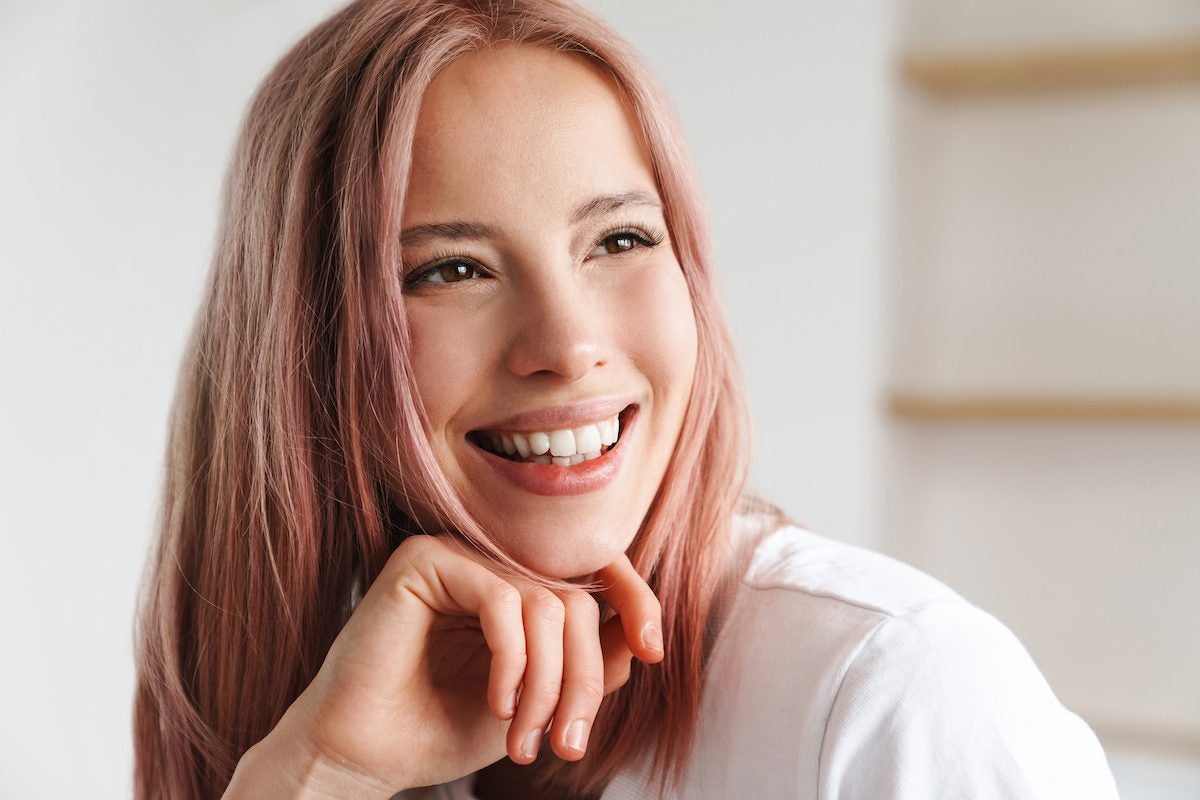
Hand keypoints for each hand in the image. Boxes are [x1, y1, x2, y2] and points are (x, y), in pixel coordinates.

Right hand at [258, 534, 663, 793]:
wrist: (363, 755)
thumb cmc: (441, 727)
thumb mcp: (535, 702)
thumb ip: (584, 666)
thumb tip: (639, 639)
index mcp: (517, 587)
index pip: (594, 574)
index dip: (635, 602)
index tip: (653, 650)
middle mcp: (490, 562)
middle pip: (577, 601)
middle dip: (582, 681)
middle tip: (566, 744)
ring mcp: (457, 555)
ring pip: (546, 604)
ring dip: (546, 685)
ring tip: (523, 740)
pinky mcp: (424, 560)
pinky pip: (501, 599)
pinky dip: (511, 661)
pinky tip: (496, 705)